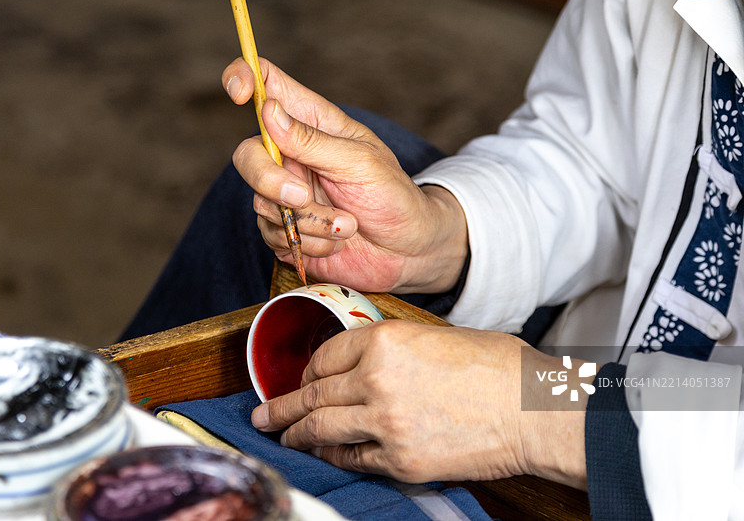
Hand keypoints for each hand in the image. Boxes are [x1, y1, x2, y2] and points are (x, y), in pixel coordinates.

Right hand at [222, 58, 466, 293]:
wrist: (408, 250)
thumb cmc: (392, 195)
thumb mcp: (360, 162)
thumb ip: (312, 141)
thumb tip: (267, 109)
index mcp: (312, 122)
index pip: (267, 84)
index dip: (243, 77)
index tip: (240, 94)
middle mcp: (291, 155)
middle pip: (247, 154)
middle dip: (269, 180)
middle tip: (303, 197)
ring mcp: (285, 194)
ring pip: (261, 202)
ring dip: (308, 221)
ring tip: (346, 224)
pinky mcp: (285, 230)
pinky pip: (274, 236)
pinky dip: (309, 242)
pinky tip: (337, 241)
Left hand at [250, 320, 587, 487]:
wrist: (534, 412)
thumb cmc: (498, 368)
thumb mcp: (440, 337)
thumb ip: (396, 348)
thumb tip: (369, 363)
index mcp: (386, 340)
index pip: (326, 356)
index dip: (308, 370)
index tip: (302, 379)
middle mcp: (376, 379)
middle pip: (313, 394)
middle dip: (282, 406)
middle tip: (263, 414)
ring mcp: (384, 423)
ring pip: (321, 428)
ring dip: (295, 433)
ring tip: (279, 435)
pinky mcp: (400, 460)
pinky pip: (351, 457)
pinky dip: (334, 454)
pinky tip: (325, 453)